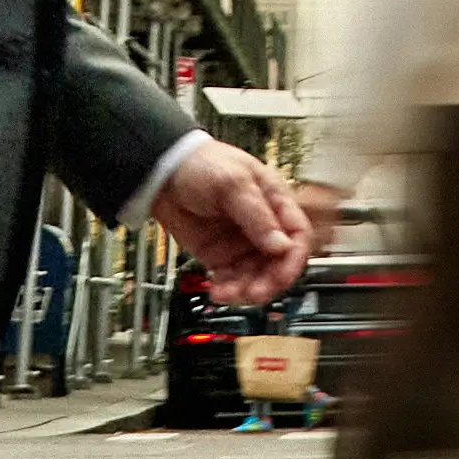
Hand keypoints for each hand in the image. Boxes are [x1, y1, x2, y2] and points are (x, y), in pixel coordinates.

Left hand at [145, 130, 311, 309]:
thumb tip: (282, 246)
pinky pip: (231, 280)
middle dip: (270, 281)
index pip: (298, 235)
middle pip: (279, 263)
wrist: (161, 172)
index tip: (281, 275)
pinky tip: (219, 292)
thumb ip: (257, 215)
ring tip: (230, 294)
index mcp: (275, 202)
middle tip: (255, 293)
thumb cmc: (201, 163)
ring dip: (247, 290)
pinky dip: (228, 290)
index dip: (293, 258)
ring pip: (256, 276)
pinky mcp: (220, 256)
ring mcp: (241, 243)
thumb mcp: (233, 182)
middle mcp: (263, 226)